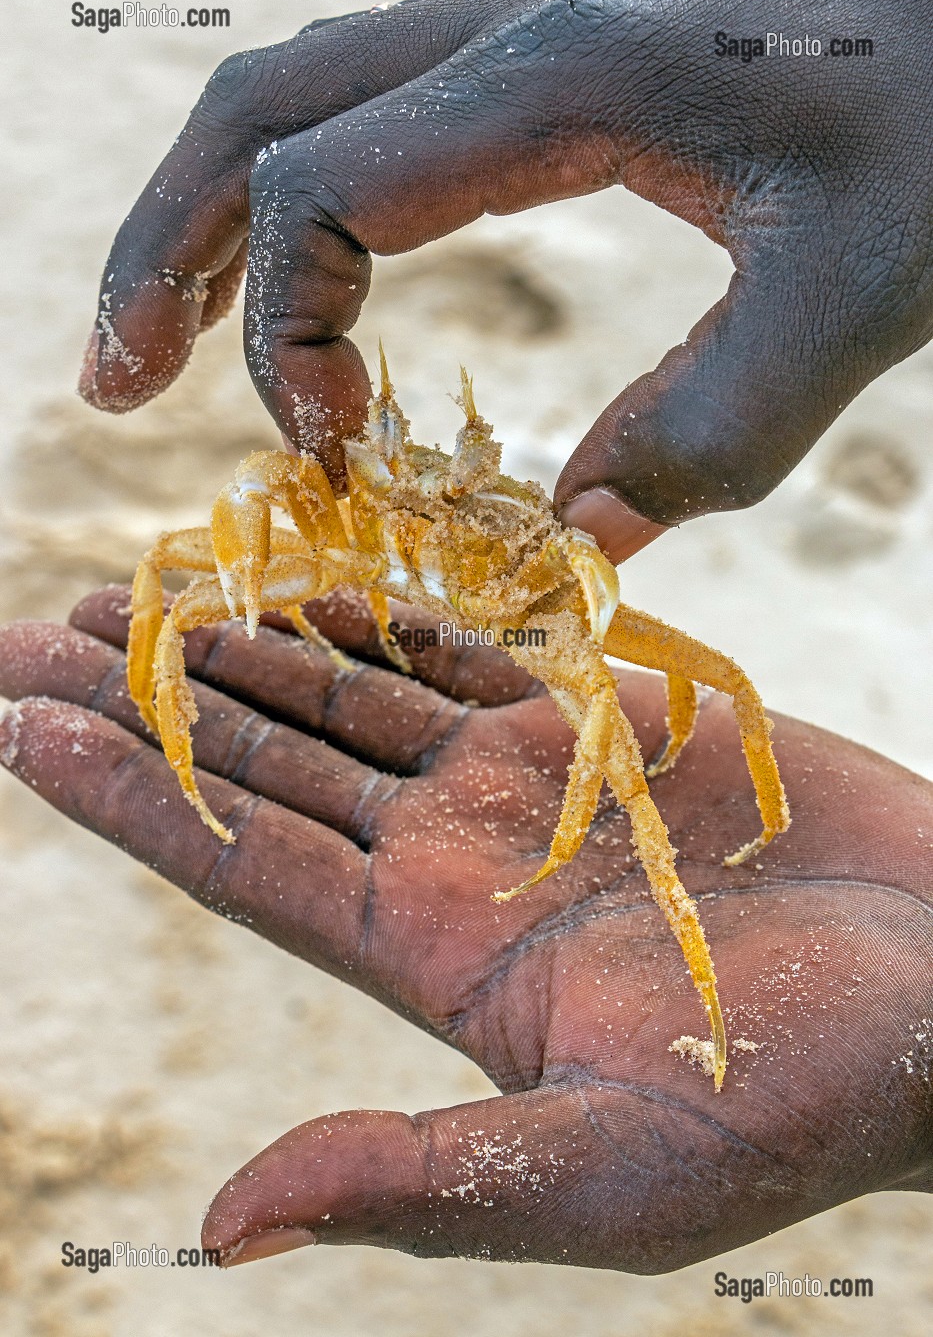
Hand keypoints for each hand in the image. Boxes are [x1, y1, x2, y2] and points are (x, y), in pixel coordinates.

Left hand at [0, 588, 929, 1270]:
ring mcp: (517, 787)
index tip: (18, 725)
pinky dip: (377, 614)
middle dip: (146, 700)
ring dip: (238, 644)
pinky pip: (458, 655)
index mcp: (432, 959)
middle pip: (261, 763)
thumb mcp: (600, 1176)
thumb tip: (228, 1227)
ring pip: (343, 696)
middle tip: (31, 634)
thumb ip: (420, 1180)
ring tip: (135, 597)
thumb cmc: (799, 1103)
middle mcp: (451, 863)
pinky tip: (301, 581)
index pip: (239, 860)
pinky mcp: (593, 724)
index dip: (124, 795)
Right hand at [78, 0, 932, 560]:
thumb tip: (578, 535)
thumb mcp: (854, 297)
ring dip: (212, 212)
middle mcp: (515, 26)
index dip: (287, 338)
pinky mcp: (562, 45)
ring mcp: (532, 21)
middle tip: (113, 385)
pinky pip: (384, 100)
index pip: (321, 191)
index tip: (339, 458)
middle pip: (258, 113)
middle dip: (163, 252)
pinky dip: (310, 192)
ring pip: (304, 91)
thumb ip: (716, 432)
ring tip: (159, 337)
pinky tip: (321, 271)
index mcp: (558, 77)